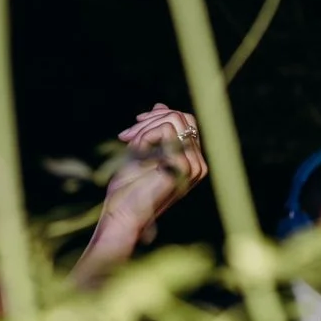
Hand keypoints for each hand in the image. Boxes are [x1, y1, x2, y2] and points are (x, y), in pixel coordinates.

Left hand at [99, 105, 207, 237]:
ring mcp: (194, 166)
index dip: (159, 116)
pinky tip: (135, 151)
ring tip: (128, 143)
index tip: (134, 127)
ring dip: (145, 127)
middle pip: (183, 116)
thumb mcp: (142, 151)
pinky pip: (165, 130)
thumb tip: (161, 105)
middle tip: (126, 136)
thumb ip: (154, 131)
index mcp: (192, 161)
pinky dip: (145, 136)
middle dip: (151, 119)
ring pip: (174, 119)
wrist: (122, 215)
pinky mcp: (183, 166)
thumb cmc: (129, 189)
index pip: (186, 121)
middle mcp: (198, 163)